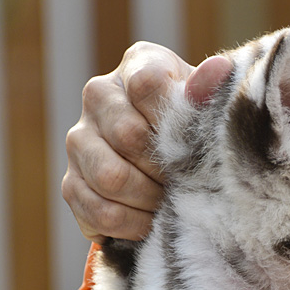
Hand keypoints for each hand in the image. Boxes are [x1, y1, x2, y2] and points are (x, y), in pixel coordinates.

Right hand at [62, 45, 231, 241]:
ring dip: (149, 198)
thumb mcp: (210, 105)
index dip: (174, 120)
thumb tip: (217, 71)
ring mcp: (80, 140)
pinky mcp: (72, 183)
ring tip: (172, 200)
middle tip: (190, 180)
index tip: (195, 140)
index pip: (147, 85)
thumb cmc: (198, 128)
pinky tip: (152, 221)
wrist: (178, 164)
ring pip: (110, 177)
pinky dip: (132, 224)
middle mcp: (99, 96)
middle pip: (128, 136)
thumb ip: (209, 92)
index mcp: (138, 65)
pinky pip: (99, 211)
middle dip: (166, 167)